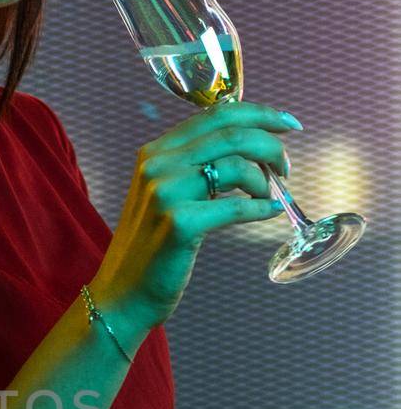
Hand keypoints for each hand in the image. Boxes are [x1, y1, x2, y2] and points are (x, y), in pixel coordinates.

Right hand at [91, 102, 297, 330]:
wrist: (122, 294)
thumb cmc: (151, 247)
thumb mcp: (164, 194)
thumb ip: (193, 167)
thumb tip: (249, 149)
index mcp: (155, 152)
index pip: (216, 114)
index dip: (259, 114)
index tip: (287, 123)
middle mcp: (157, 165)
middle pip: (232, 134)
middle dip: (270, 145)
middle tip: (285, 167)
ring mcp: (166, 193)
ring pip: (237, 166)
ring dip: (266, 180)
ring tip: (270, 197)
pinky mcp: (180, 223)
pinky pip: (238, 207)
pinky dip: (262, 208)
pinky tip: (270, 212)